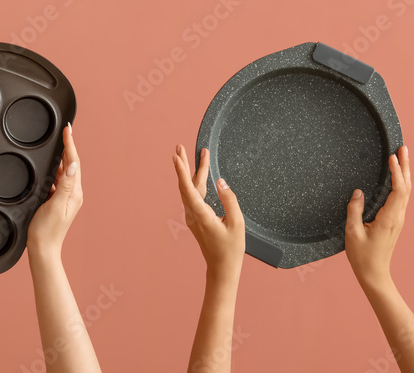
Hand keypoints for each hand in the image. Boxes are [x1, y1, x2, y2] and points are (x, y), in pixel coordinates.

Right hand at [27, 123, 82, 259]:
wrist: (42, 249)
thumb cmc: (46, 230)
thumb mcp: (55, 205)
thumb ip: (64, 184)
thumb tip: (73, 164)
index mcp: (74, 193)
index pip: (74, 162)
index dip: (70, 144)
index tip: (68, 130)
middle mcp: (72, 193)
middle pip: (71, 164)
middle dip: (68, 147)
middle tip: (64, 131)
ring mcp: (64, 197)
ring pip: (63, 171)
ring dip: (61, 157)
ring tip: (59, 142)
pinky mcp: (56, 201)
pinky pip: (56, 180)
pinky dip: (54, 169)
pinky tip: (49, 166)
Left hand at [173, 145, 243, 279]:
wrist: (222, 267)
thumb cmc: (231, 248)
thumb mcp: (237, 223)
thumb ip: (229, 200)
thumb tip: (221, 181)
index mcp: (201, 215)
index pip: (188, 189)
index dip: (182, 171)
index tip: (176, 156)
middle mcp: (192, 214)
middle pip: (185, 185)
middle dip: (183, 165)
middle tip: (179, 146)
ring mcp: (192, 216)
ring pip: (188, 190)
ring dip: (188, 172)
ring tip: (188, 155)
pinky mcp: (196, 218)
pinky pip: (192, 196)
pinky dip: (193, 182)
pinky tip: (197, 175)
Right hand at [346, 145, 409, 288]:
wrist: (374, 273)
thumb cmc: (362, 255)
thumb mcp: (352, 232)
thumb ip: (354, 210)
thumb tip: (358, 191)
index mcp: (389, 218)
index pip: (398, 190)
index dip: (397, 172)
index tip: (392, 156)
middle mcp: (397, 217)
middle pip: (407, 187)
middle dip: (406, 166)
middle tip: (403, 148)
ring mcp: (397, 219)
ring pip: (406, 192)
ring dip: (404, 173)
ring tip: (401, 157)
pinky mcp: (394, 221)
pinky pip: (401, 198)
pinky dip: (400, 183)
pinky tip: (396, 177)